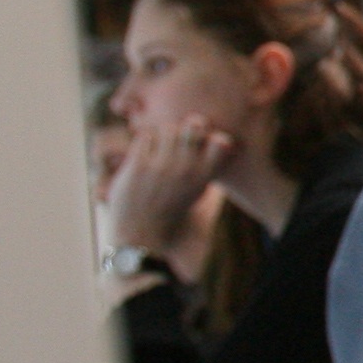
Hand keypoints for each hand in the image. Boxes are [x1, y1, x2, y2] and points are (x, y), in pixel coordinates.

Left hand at [102, 117, 232, 255]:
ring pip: (167, 127)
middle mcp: (186, 169)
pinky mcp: (138, 166)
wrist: (142, 237)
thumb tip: (224, 146)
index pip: (221, 141)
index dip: (213, 136)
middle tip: (177, 140)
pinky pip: (145, 136)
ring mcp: (162, 166)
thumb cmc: (173, 216)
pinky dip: (144, 142)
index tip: (203, 144)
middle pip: (194, 124)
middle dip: (186, 128)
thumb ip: (211, 171)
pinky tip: (143, 155)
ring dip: (163, 135)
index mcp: (205, 176)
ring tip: (158, 148)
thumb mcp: (200, 195)